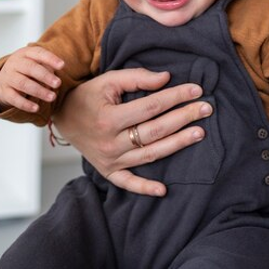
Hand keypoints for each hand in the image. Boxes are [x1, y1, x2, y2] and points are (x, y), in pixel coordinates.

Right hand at [0, 46, 64, 112]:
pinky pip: (14, 98)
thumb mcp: (35, 64)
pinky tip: (36, 108)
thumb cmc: (26, 71)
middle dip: (45, 76)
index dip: (50, 59)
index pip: (38, 53)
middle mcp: (15, 64)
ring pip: (23, 83)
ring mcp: (8, 77)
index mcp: (25, 54)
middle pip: (30, 68)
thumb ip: (46, 67)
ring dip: (39, 91)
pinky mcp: (5, 92)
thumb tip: (55, 77)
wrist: (2, 81)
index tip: (62, 65)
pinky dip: (25, 104)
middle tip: (58, 84)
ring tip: (52, 97)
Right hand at [51, 69, 211, 196]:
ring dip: (177, 144)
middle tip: (206, 108)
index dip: (175, 97)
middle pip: (155, 130)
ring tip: (199, 133)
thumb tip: (166, 79)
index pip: (151, 107)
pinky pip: (128, 183)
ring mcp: (109, 159)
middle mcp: (109, 142)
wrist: (62, 116)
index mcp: (108, 118)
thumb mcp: (108, 80)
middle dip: (183, 118)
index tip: (196, 89)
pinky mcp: (108, 171)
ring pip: (150, 154)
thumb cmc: (88, 96)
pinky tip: (164, 190)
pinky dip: (144, 188)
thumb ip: (136, 78)